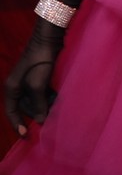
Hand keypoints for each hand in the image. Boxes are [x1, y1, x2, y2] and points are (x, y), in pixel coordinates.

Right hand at [5, 18, 63, 135]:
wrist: (49, 39)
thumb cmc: (40, 61)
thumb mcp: (37, 85)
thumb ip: (38, 104)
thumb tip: (40, 121)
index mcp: (12, 88)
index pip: (11, 112)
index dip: (17, 124)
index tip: (26, 135)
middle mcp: (17, 86)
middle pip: (25, 107)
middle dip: (36, 113)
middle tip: (49, 118)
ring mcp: (28, 81)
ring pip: (35, 100)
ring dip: (44, 105)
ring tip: (55, 107)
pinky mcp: (38, 76)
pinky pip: (41, 92)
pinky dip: (48, 97)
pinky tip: (57, 98)